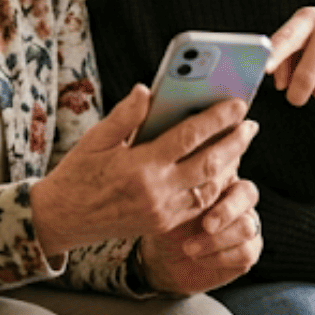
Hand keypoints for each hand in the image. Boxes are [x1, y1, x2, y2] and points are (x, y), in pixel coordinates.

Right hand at [30, 85, 255, 257]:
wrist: (63, 220)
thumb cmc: (77, 174)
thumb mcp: (94, 139)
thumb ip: (124, 116)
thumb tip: (146, 90)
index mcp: (139, 166)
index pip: (188, 138)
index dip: (216, 119)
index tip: (237, 103)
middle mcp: (156, 192)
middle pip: (209, 164)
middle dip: (234, 142)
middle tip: (251, 124)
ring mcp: (162, 212)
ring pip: (210, 187)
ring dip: (231, 164)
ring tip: (240, 142)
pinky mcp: (163, 224)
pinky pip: (199, 204)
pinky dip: (216, 185)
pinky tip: (223, 168)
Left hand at [139, 180, 262, 294]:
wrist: (164, 260)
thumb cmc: (167, 226)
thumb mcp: (169, 206)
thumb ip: (182, 189)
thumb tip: (185, 171)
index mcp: (221, 179)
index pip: (231, 169)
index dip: (221, 185)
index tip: (200, 202)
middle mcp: (238, 199)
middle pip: (248, 194)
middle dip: (226, 212)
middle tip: (205, 226)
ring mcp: (247, 224)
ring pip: (247, 227)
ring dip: (216, 240)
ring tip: (189, 248)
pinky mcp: (249, 251)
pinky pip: (246, 252)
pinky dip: (220, 257)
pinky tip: (199, 259)